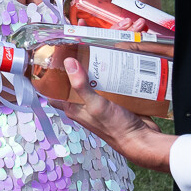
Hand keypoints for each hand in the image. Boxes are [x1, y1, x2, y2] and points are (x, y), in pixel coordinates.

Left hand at [43, 58, 171, 170]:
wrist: (141, 138)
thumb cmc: (116, 129)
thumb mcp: (95, 105)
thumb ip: (81, 86)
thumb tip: (68, 63)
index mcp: (74, 109)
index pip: (54, 93)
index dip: (50, 79)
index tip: (50, 61)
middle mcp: (84, 105)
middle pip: (75, 83)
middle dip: (76, 68)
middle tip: (78, 51)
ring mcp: (99, 102)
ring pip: (93, 81)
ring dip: (95, 69)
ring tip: (96, 53)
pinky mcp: (114, 99)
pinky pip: (109, 83)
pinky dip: (110, 74)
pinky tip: (113, 64)